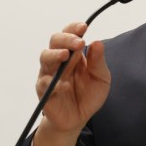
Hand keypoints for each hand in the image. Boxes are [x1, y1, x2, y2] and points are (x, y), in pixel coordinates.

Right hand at [32, 22, 110, 145]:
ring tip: (65, 55)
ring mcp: (50, 74)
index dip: (74, 28)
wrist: (79, 118)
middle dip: (66, 39)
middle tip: (79, 43)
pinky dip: (53, 82)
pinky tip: (63, 85)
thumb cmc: (89, 95)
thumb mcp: (101, 78)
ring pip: (45, 57)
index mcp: (75, 54)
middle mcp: (60, 60)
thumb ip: (98, 62)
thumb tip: (97, 42)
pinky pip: (44, 83)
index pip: (70, 34)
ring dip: (55, 54)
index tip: (84, 27)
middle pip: (55, 41)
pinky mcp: (44, 90)